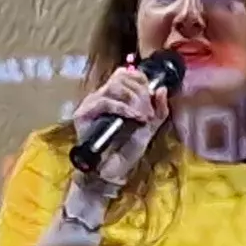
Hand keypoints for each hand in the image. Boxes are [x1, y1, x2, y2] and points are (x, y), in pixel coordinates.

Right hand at [69, 57, 171, 183]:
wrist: (112, 171)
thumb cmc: (127, 150)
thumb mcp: (149, 128)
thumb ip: (159, 109)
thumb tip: (163, 88)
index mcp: (116, 96)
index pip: (126, 73)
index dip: (142, 80)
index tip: (152, 97)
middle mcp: (102, 96)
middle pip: (121, 77)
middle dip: (141, 92)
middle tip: (148, 112)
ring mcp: (91, 103)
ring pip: (114, 86)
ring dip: (134, 100)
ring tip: (142, 117)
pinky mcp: (83, 114)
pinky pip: (105, 102)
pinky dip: (123, 108)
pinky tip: (134, 117)